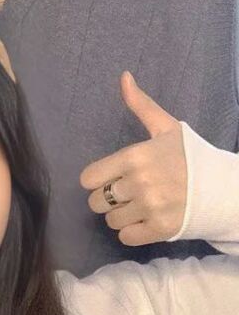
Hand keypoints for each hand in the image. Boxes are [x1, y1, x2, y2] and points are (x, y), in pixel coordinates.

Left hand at [79, 72, 186, 246]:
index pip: (89, 178)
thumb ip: (141, 105)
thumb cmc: (192, 156)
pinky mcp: (159, 230)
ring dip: (121, 216)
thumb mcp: (167, 128)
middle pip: (96, 202)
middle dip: (108, 199)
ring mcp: (150, 208)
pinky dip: (133, 232)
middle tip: (127, 193)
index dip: (97, 179)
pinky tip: (147, 220)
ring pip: (110, 221)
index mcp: (135, 156)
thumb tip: (123, 77)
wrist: (225, 188)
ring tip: (140, 206)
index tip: (112, 178)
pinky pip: (125, 237)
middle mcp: (140, 183)